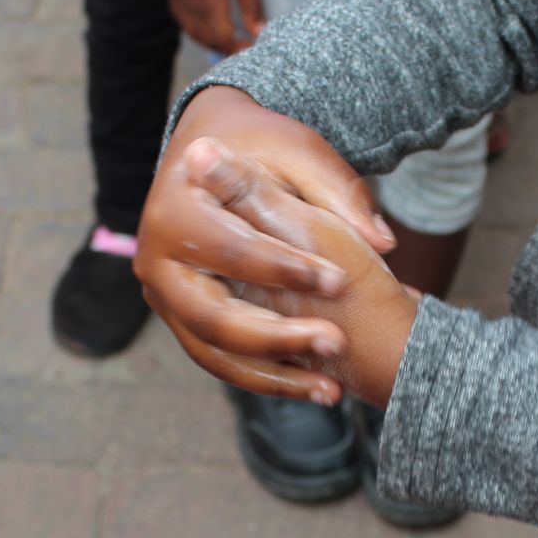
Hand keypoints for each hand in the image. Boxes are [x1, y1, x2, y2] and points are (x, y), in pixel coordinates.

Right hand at [135, 86, 414, 404]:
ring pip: (214, 352)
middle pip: (213, 315)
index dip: (284, 269)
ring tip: (331, 389)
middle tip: (336, 343)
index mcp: (173, 208)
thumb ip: (338, 194)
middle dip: (278, 337)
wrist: (213, 150)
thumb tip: (382, 241)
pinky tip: (316, 387)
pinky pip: (219, 363)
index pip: (229, 248)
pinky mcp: (180, 321)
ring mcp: (163, 297)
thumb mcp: (297, 154)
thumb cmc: (259, 148)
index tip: (339, 280)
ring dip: (275, 375)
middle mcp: (155, 259)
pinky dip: (266, 379)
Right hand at [168, 0, 265, 55]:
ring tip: (231, 44)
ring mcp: (179, 5)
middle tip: (244, 49)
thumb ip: (251, 7)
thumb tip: (258, 33)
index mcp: (208, 4)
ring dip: (214, 43)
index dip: (238, 49)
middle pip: (209, 40)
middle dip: (227, 48)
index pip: (224, 39)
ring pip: (196, 35)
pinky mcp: (174, 0)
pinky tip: (212, 33)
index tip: (252, 50)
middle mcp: (190, 9)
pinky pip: (187, 25)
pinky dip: (201, 33)